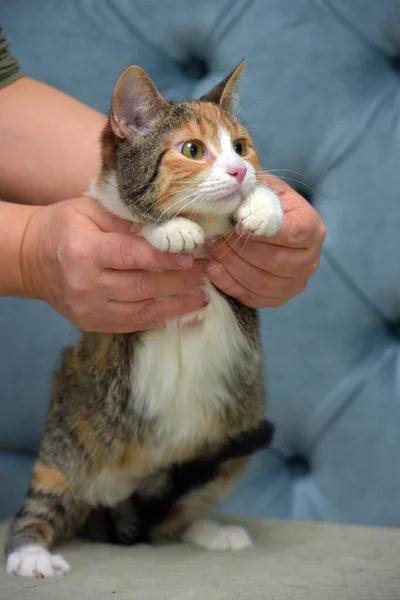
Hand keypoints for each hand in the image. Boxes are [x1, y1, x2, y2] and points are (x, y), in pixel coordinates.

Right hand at [21, 196, 206, 331]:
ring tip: (204, 297)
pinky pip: (135, 325)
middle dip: (180, 282)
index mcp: (84, 252)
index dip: (165, 259)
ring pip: (143, 311)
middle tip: (206, 274)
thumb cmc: (65, 228)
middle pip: (143, 286)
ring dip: (178, 305)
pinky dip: (164, 321)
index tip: (192, 256)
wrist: (32, 259)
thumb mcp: (89, 211)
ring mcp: (90, 309)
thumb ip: (126, 219)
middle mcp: (87, 285)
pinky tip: (188, 317)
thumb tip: (168, 226)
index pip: (132, 257)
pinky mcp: (94, 323)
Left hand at [205, 174, 325, 307]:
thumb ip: (252, 187)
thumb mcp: (262, 187)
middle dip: (240, 250)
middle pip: (275, 261)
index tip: (238, 224)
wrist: (264, 226)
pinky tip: (213, 268)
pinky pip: (252, 297)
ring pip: (262, 282)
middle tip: (215, 237)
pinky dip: (229, 284)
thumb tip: (232, 185)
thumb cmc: (262, 203)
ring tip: (212, 249)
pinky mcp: (277, 298)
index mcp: (312, 227)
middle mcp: (310, 259)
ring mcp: (295, 283)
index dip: (263, 231)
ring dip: (231, 266)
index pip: (294, 233)